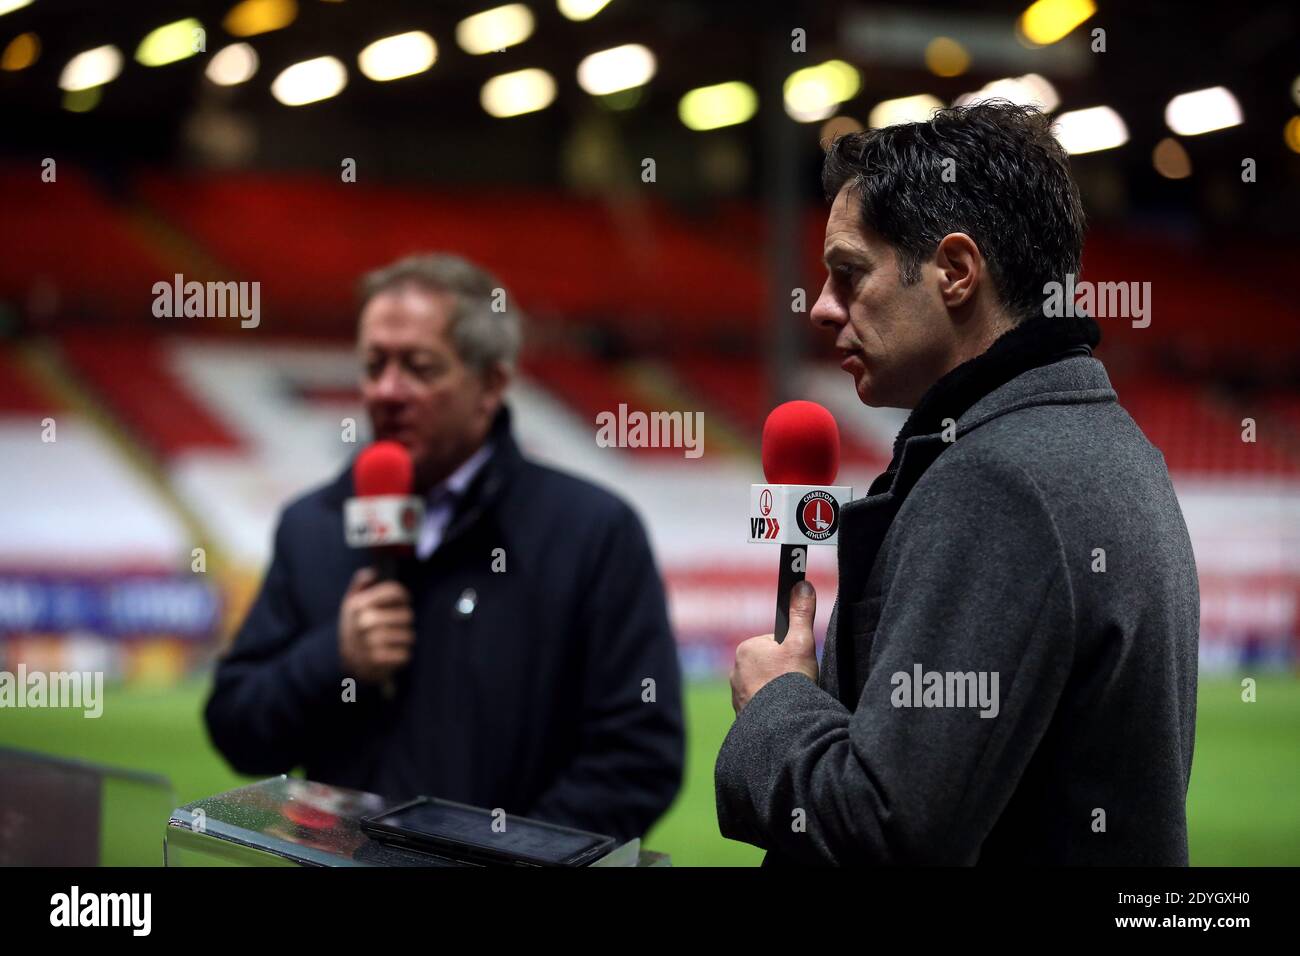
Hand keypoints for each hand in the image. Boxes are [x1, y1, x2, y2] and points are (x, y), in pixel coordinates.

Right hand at [338, 567, 414, 683]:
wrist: (346, 661)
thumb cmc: (355, 627)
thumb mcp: (351, 602)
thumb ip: (361, 583)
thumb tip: (373, 571)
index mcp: (359, 604)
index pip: (395, 591)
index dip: (403, 596)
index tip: (403, 600)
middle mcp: (364, 622)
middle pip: (407, 615)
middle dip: (404, 620)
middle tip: (395, 625)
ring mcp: (371, 642)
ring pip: (409, 635)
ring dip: (404, 638)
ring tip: (392, 640)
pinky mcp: (378, 660)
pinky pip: (406, 654)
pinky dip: (402, 654)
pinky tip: (390, 653)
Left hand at [730, 580, 818, 713]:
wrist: (781, 725)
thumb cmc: (790, 681)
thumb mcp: (802, 642)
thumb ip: (801, 613)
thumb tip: (802, 585)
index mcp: (746, 649)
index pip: (775, 644)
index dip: (791, 653)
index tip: (797, 665)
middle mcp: (735, 669)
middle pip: (769, 664)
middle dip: (783, 672)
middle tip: (796, 683)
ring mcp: (737, 693)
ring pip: (764, 684)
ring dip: (777, 690)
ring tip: (790, 698)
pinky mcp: (741, 713)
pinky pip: (760, 703)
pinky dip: (771, 706)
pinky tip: (782, 711)